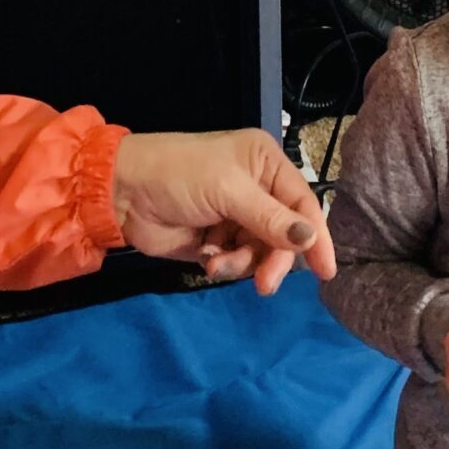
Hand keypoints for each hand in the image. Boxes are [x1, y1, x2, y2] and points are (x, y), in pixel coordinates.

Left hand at [112, 128, 335, 295]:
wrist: (122, 192)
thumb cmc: (178, 175)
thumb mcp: (228, 190)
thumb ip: (270, 218)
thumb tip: (311, 239)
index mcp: (265, 163)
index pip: (303, 203)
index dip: (317, 237)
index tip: (326, 271)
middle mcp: (256, 188)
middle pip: (285, 234)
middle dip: (273, 259)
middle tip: (264, 285)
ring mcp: (236, 216)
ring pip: (261, 252)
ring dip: (243, 263)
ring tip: (217, 262)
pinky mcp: (216, 240)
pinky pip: (238, 261)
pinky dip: (226, 264)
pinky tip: (207, 259)